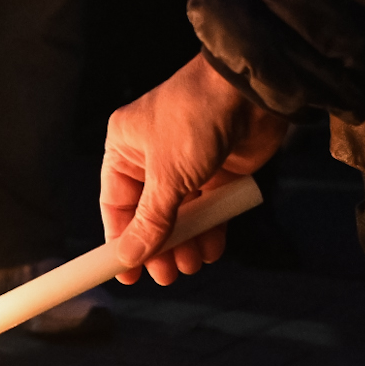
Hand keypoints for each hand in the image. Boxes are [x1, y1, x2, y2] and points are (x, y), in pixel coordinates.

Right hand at [101, 51, 294, 285]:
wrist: (250, 91)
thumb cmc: (196, 117)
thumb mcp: (167, 175)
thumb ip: (150, 221)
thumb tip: (128, 257)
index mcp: (125, 147)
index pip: (114, 203)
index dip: (119, 241)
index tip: (126, 273)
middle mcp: (152, 155)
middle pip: (148, 213)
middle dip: (157, 245)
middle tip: (167, 274)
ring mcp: (186, 164)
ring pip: (180, 215)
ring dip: (185, 242)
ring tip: (192, 263)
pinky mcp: (217, 170)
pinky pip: (208, 208)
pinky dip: (209, 228)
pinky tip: (210, 249)